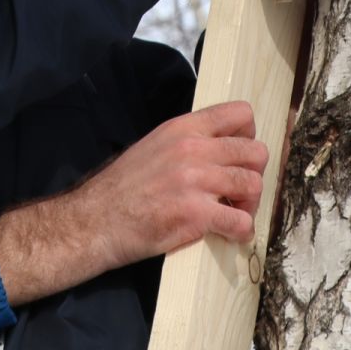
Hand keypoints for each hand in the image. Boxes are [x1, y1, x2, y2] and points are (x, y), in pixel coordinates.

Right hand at [0, 101, 268, 306]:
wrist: (94, 221)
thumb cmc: (121, 188)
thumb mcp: (154, 147)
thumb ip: (188, 142)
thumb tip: (222, 149)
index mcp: (183, 128)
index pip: (241, 114)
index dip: (249, 137)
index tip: (239, 157)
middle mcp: (193, 148)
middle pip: (256, 152)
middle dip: (254, 174)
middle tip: (239, 191)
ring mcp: (196, 180)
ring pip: (253, 185)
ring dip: (250, 203)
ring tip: (235, 213)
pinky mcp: (196, 214)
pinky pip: (241, 221)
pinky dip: (242, 231)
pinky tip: (231, 235)